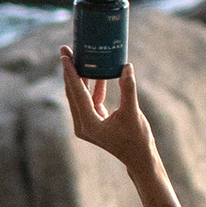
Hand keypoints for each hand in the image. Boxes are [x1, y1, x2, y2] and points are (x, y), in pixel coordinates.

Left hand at [60, 49, 154, 172]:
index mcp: (88, 123)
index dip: (71, 72)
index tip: (65, 55)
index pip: (76, 92)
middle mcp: (83, 124)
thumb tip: (126, 66)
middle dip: (70, 70)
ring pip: (78, 95)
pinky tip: (98, 74)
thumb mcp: (133, 112)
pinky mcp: (93, 122)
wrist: (140, 157)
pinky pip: (88, 100)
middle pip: (72, 92)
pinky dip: (91, 87)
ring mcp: (87, 124)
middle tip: (66, 49)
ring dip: (80, 77)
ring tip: (78, 56)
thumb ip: (128, 89)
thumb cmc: (137, 138)